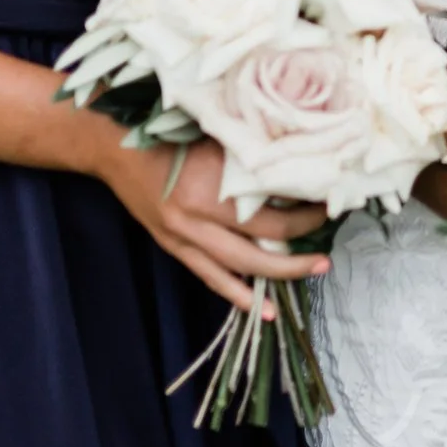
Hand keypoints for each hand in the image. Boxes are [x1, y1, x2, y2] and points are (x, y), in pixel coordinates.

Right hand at [94, 134, 329, 313]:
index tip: (331, 202)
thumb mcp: (215, 138)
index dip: (306, 208)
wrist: (115, 148)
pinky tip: (263, 312)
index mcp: (215, 182)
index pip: (274, 203)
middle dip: (301, 246)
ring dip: (280, 273)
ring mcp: (185, 235)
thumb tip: (297, 165)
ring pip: (241, 266)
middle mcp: (200, 214)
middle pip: (265, 239)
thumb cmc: (169, 134)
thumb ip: (249, 154)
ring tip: (312, 272)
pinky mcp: (173, 246)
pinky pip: (211, 278)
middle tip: (328, 249)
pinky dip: (238, 295)